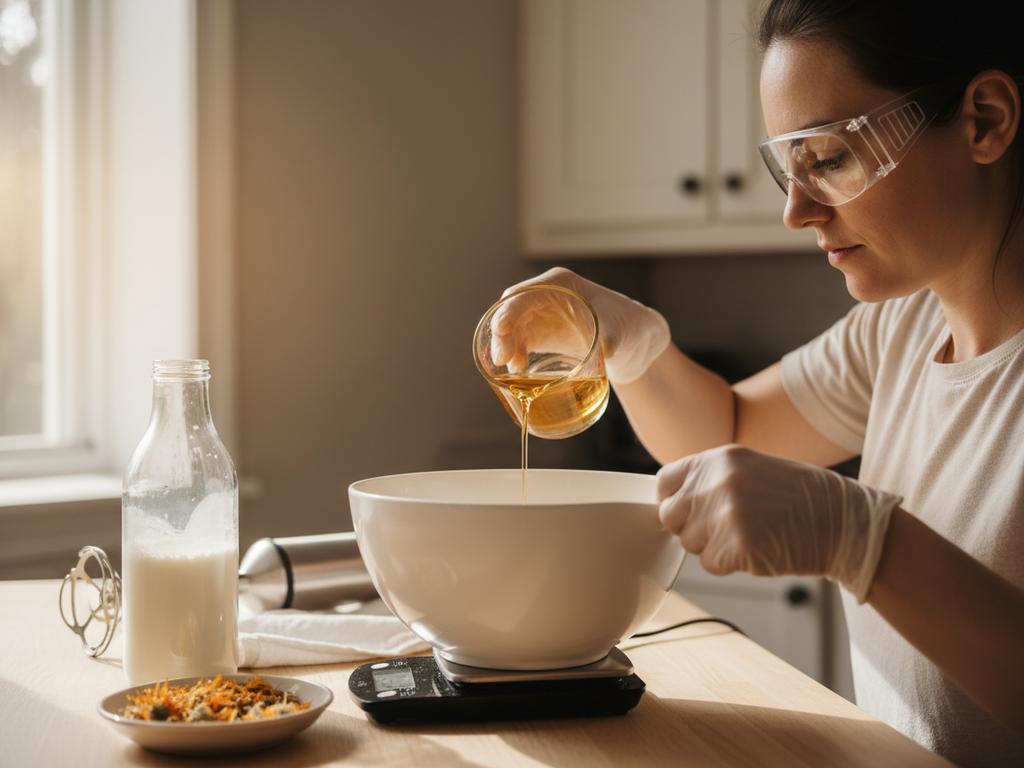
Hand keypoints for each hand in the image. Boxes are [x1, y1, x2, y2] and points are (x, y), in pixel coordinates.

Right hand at [493, 267, 669, 382]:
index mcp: (561, 284)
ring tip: (512, 366)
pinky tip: (517, 369)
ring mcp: (542, 316)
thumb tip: (603, 353)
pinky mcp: (542, 336)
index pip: (526, 293)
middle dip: (503, 332)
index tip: (501, 330)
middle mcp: (546, 297)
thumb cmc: (631, 328)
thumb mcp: (622, 333)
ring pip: (513, 328)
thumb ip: (609, 340)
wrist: (637, 343)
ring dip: (507, 346)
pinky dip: (515, 354)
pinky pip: (520, 343)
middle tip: (502, 356)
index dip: (509, 310)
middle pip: (513, 310)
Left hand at [656, 444, 901, 601]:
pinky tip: (759, 549)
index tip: (689, 511)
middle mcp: (716, 481)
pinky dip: (731, 564)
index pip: (665, 482)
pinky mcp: (737, 545)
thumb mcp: (749, 469)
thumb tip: (671, 502)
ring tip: (751, 534)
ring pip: (690, 544)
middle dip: (691, 528)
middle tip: (725, 528)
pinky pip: (711, 564)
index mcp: (718, 458)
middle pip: (670, 516)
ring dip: (714, 547)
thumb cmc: (798, 498)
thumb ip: (710, 479)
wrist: (842, 521)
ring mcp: (725, 513)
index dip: (675, 501)